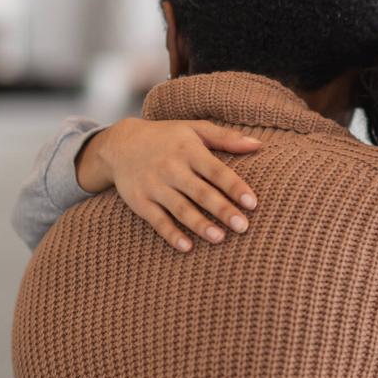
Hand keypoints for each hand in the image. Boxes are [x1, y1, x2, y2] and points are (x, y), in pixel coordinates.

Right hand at [76, 117, 262, 251]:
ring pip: (180, 208)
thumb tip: (258, 144)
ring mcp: (154, 186)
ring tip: (220, 238)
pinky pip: (156, 220)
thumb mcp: (194, 130)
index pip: (216, 171)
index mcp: (189, 150)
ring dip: (199, 225)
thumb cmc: (167, 138)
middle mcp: (171, 168)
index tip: (253, 203)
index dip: (235, 187)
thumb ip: (226, 138)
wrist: (119, 143)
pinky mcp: (139, 201)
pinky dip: (170, 233)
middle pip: (200, 192)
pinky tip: (187, 247)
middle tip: (243, 226)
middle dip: (222, 209)